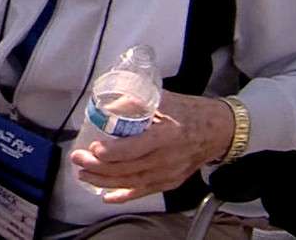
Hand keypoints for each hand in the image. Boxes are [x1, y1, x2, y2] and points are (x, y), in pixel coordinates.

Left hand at [69, 91, 234, 203]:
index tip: (93, 149)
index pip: (136, 148)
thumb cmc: (188, 112)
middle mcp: (169, 157)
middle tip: (78, 159)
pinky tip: (107, 196)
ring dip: (105, 180)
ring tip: (84, 175)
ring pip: (132, 181)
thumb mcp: (162, 99)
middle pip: (129, 167)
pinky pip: (144, 191)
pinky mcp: (170, 181)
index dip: (113, 152)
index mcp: (167, 134)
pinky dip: (124, 195)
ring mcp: (170, 172)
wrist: (217, 130)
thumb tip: (106, 105)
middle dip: (99, 166)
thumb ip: (134, 101)